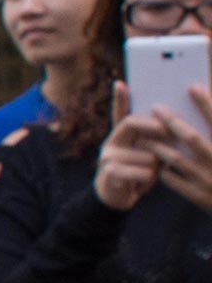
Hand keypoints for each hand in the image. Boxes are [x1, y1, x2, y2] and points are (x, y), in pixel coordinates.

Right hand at [95, 82, 164, 210]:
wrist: (116, 198)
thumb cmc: (137, 172)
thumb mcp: (146, 153)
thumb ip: (155, 139)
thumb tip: (174, 125)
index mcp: (120, 135)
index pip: (120, 112)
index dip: (119, 98)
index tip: (120, 84)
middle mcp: (110, 141)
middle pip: (133, 124)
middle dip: (156, 129)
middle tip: (170, 136)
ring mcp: (107, 156)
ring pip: (146, 153)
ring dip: (156, 166)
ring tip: (149, 175)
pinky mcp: (109, 172)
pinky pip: (142, 171)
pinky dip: (149, 180)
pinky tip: (142, 186)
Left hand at [152, 84, 211, 213]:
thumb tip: (208, 97)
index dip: (206, 104)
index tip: (192, 87)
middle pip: (193, 138)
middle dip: (173, 122)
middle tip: (156, 108)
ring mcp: (208, 180)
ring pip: (177, 159)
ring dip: (159, 146)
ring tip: (143, 136)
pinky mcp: (199, 196)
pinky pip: (173, 180)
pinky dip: (162, 169)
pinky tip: (153, 161)